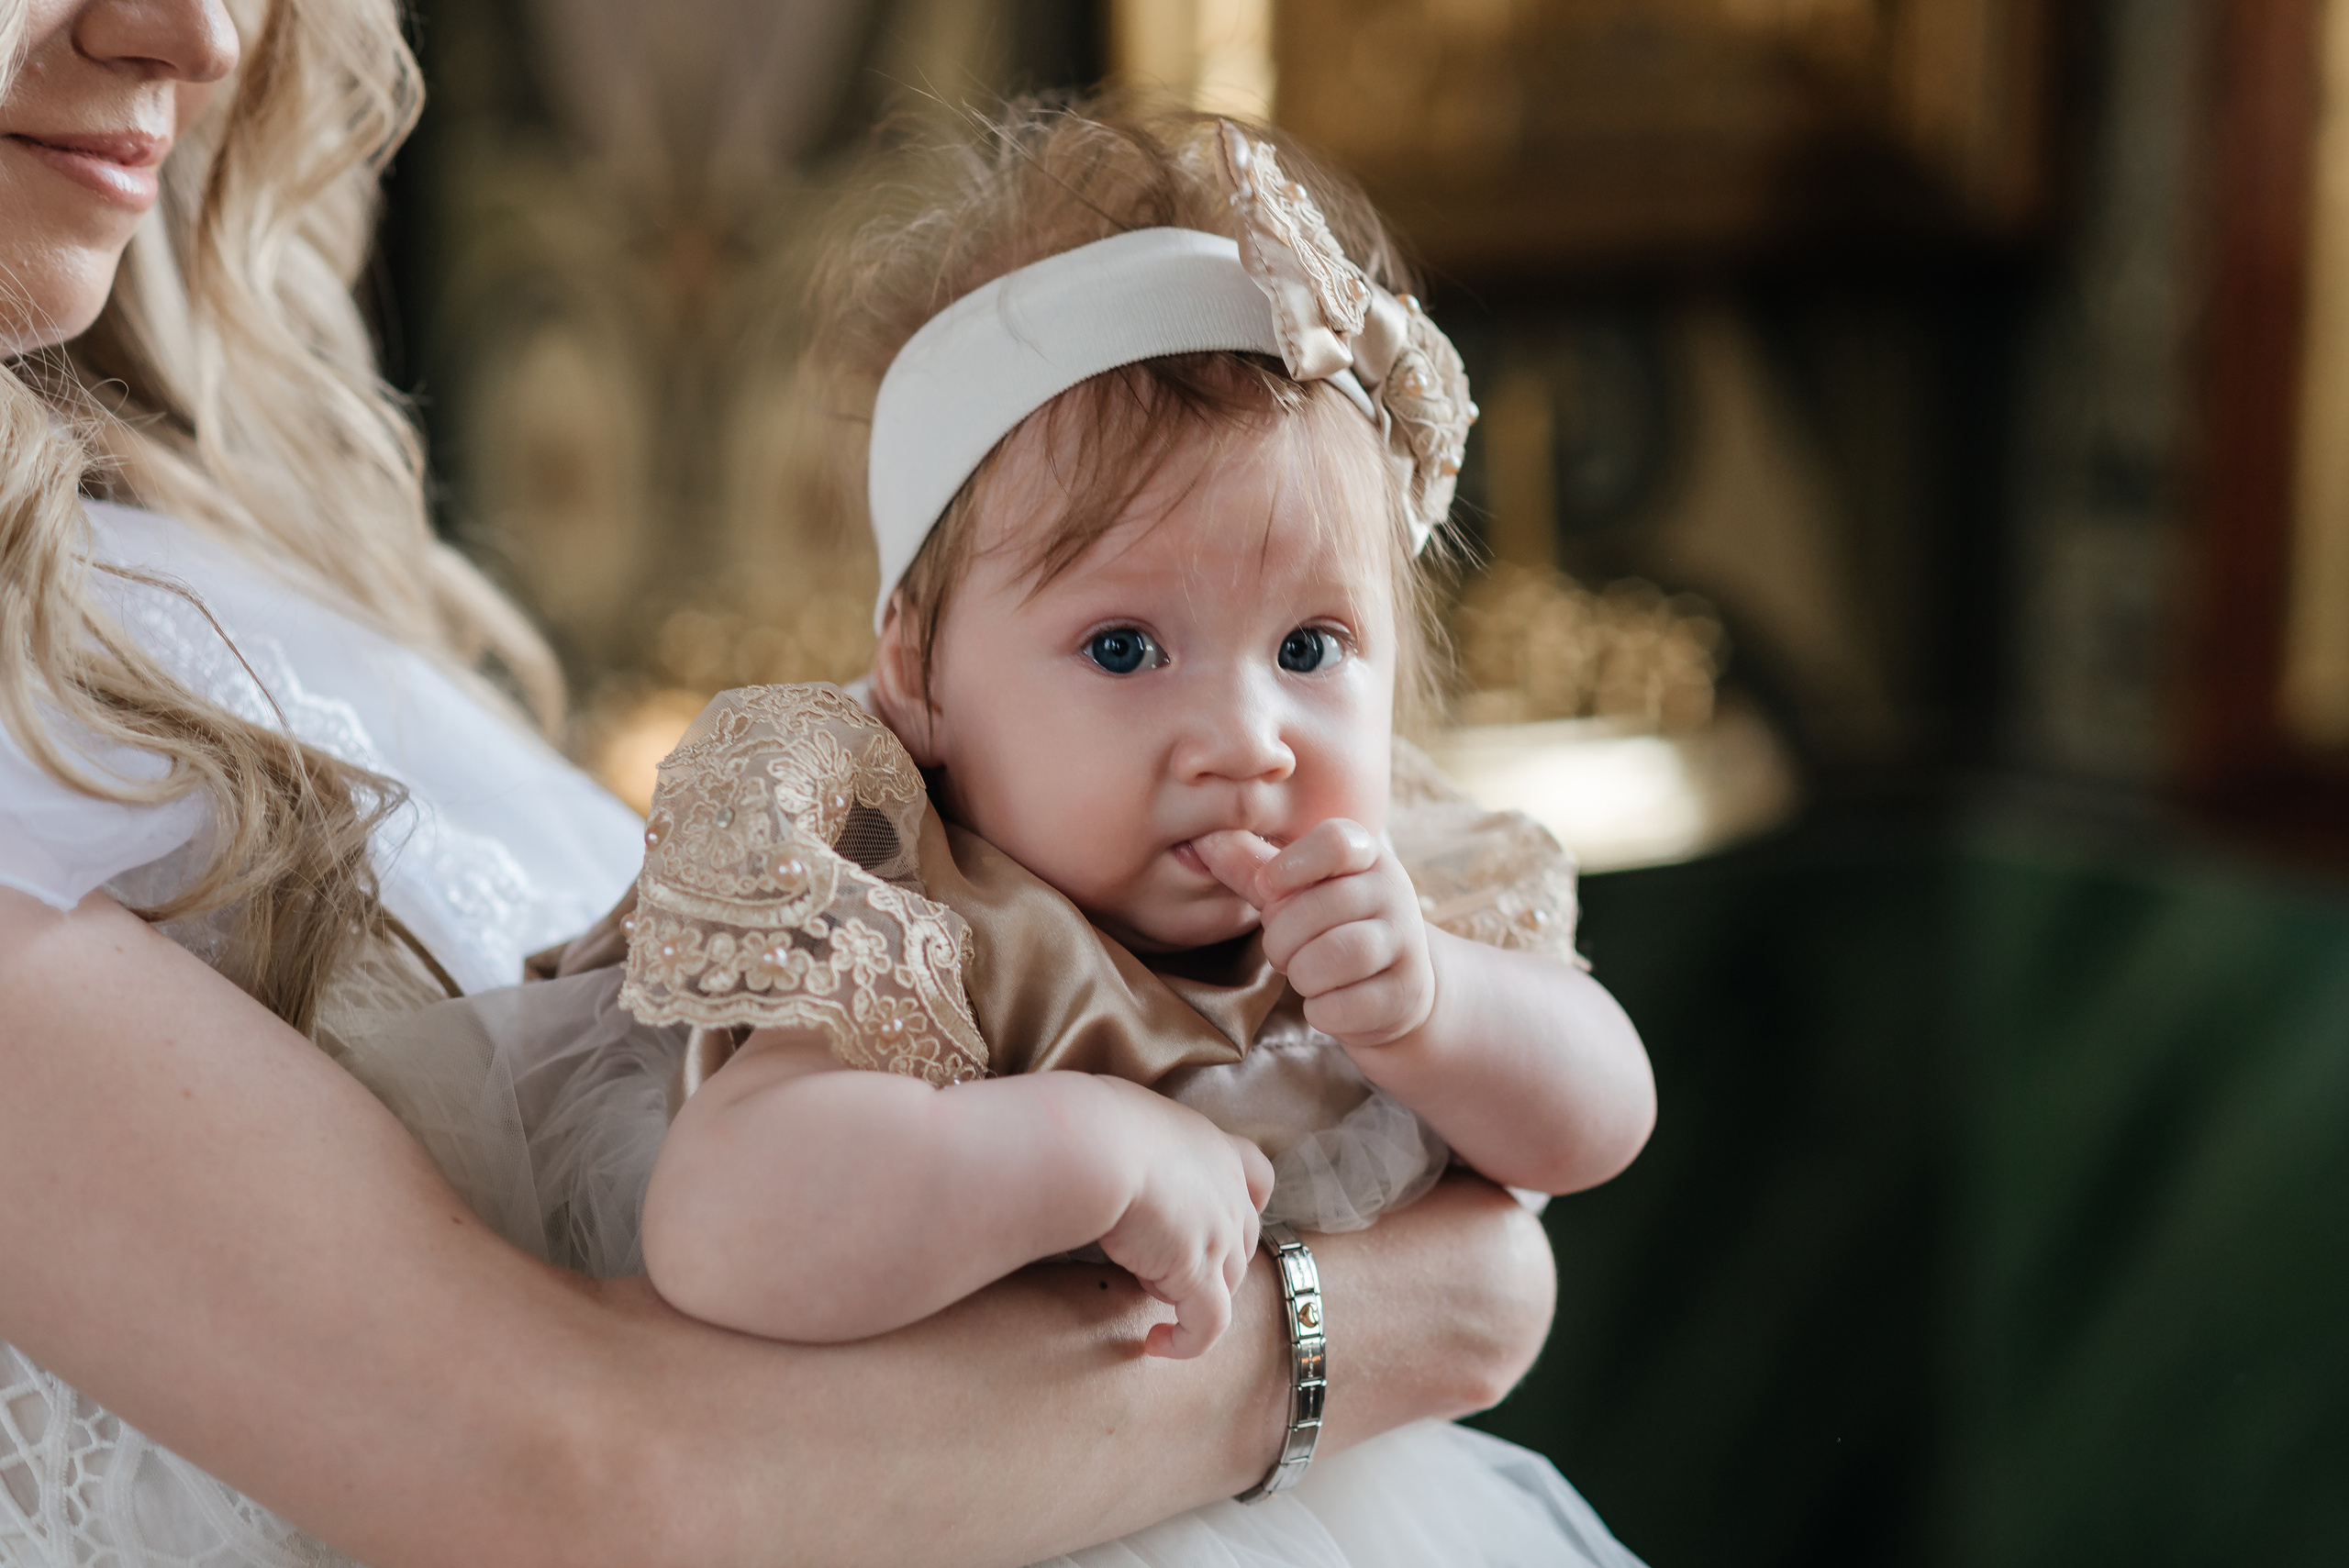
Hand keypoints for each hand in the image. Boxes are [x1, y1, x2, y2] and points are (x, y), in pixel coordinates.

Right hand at [1096, 1084, 1274, 1358]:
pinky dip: (1187, 1340)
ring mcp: (1220, 1235)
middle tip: (1154, 1255)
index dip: (1247, 1202)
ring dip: (1188, 1290)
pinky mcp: (1199, 1275)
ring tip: (1137, 1279)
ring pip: (1226, 1283)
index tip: (1222, 1220)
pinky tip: (1155, 1343)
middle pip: (1242, 1241)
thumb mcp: (1124, 1117)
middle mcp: (1228, 1192)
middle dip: (1209, 1257)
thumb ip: (1133, 1140)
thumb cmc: (1092, 1124)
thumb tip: (1103, 1154)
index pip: (1257, 1177)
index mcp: (1213, 1148)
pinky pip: (1208, 1324)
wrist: (1094, 1146)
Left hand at [1194, 822, 1436, 1049]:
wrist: (1396, 988)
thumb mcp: (1297, 892)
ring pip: (1335, 956)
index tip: (1265, 888)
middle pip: (1319, 908)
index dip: (1291, 864)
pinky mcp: (1406, 992)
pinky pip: (1344, 1005)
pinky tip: (1326, 1003)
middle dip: (1282, 939)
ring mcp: (1405, 943)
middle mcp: (1394, 892)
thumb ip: (1252, 868)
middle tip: (1282, 952)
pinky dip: (1321, 1011)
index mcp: (1365, 857)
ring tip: (1304, 975)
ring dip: (1301, 974)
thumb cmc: (1332, 929)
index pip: (1335, 842)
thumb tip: (1200, 841)